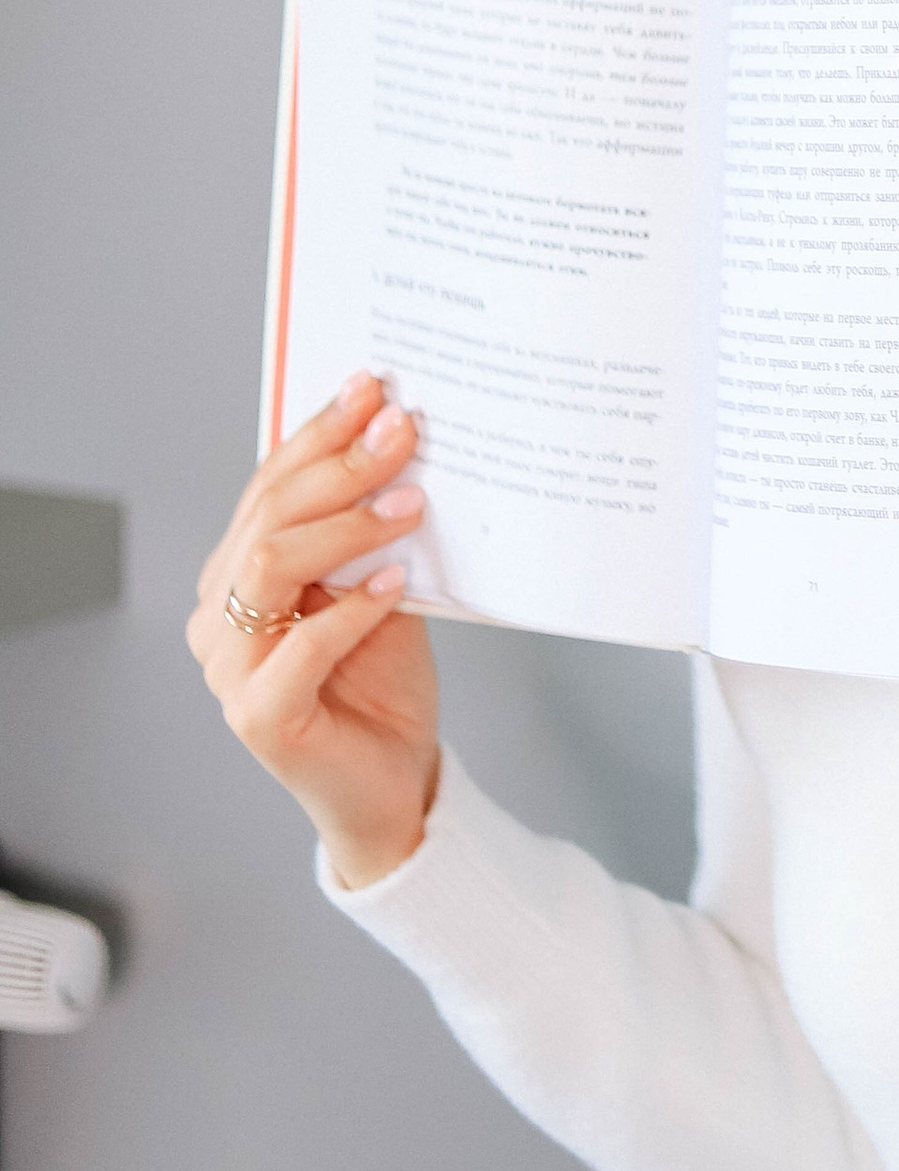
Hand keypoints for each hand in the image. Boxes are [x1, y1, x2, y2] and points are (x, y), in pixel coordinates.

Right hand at [188, 373, 439, 889]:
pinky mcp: (259, 718)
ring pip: (269, 567)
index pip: (268, 489)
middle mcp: (216, 618)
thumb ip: (370, 530)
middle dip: (339, 465)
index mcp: (235, 577)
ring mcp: (229, 670)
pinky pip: (300, 647)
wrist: (396, 781)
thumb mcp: (381, 586)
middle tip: (401, 430)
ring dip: (345, 525)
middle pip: (267, 518)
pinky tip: (396, 581)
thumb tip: (396, 438)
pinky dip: (350, 607)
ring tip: (410, 503)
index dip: (317, 435)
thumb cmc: (382, 682)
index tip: (371, 389)